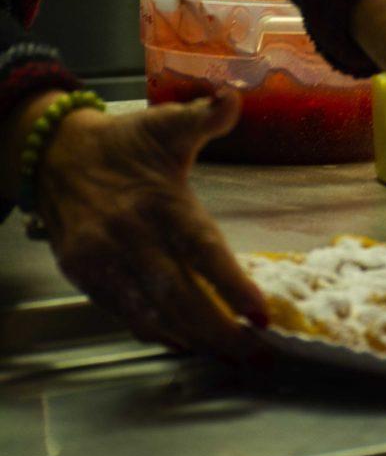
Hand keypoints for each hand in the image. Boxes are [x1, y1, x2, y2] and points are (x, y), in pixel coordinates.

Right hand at [34, 91, 269, 360]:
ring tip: (230, 356)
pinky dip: (158, 333)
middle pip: (181, 296)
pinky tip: (186, 343)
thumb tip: (232, 98)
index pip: (202, 250)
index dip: (232, 285)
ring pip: (153, 313)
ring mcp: (104, 260)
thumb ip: (205, 116)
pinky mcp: (84, 275)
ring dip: (193, 339)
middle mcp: (131, 236)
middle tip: (257, 353)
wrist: (54, 153)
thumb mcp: (166, 123)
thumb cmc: (124, 142)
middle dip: (222, 331)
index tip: (261, 314)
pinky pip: (125, 314)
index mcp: (160, 201)